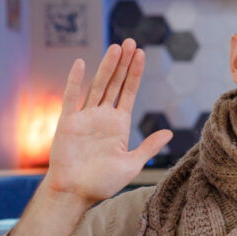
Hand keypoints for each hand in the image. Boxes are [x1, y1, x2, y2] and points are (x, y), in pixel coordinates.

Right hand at [42, 39, 172, 204]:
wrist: (75, 193)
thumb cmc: (102, 183)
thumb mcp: (131, 164)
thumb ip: (148, 147)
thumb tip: (168, 132)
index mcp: (118, 125)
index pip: (128, 93)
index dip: (135, 74)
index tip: (141, 54)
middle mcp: (102, 117)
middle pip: (115, 84)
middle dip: (124, 63)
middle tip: (131, 41)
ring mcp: (85, 117)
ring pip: (98, 86)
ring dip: (107, 67)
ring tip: (117, 47)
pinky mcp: (68, 122)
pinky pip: (71, 97)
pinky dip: (76, 80)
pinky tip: (82, 63)